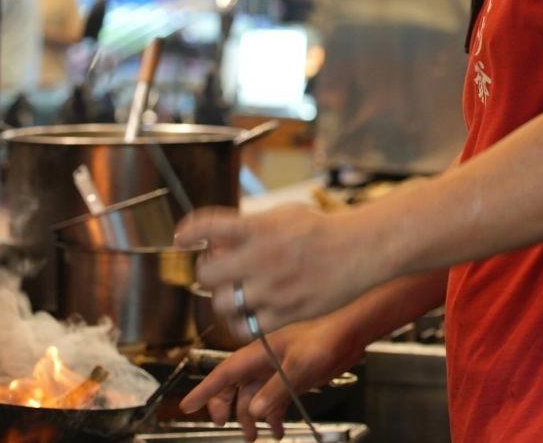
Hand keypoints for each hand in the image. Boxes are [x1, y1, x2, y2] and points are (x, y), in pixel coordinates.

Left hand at [175, 204, 388, 336]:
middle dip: (206, 271)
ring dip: (221, 299)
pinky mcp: (284, 314)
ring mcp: (272, 289)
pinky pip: (245, 328)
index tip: (182, 236)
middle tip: (215, 269)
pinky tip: (246, 314)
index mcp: (259, 228)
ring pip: (222, 304)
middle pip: (207, 273)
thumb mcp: (283, 214)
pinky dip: (240, 323)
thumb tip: (218, 240)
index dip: (188, 230)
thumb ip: (250, 226)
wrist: (360, 250)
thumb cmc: (322, 230)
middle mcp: (261, 258)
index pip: (208, 226)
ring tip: (231, 293)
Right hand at [178, 316, 364, 440]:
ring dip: (251, 417)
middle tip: (223, 424)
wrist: (350, 333)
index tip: (188, 406)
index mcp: (259, 352)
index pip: (224, 373)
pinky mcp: (291, 377)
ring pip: (253, 396)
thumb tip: (255, 411)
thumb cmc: (326, 337)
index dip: (204, 390)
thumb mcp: (300, 366)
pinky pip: (272, 399)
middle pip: (233, 387)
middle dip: (225, 407)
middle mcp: (264, 361)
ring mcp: (277, 369)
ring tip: (254, 436)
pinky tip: (277, 429)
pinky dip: (272, 415)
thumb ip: (276, 389)